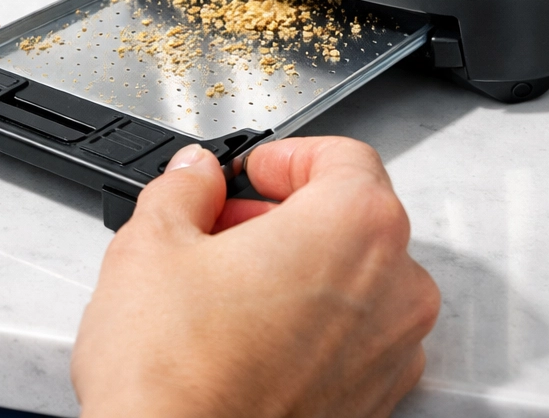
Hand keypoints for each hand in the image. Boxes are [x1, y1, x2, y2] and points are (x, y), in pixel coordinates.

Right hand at [72, 136, 439, 417]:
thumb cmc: (177, 376)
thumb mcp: (154, 244)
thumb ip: (183, 187)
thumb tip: (196, 175)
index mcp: (356, 227)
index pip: (344, 157)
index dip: (289, 155)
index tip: (255, 170)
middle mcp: (394, 288)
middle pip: (355, 215)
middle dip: (288, 209)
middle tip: (228, 222)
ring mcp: (391, 353)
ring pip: (357, 277)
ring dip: (301, 265)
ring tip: (231, 282)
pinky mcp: (373, 403)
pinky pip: (355, 334)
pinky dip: (314, 320)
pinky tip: (250, 333)